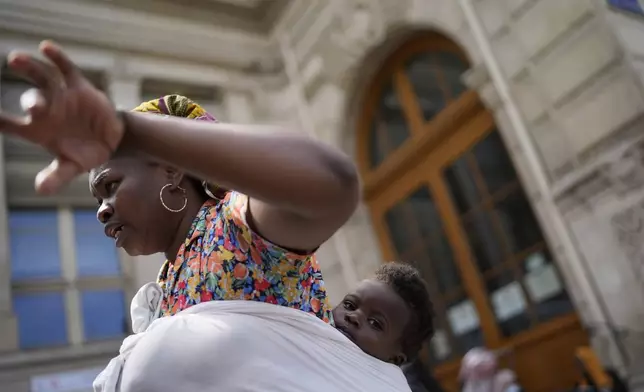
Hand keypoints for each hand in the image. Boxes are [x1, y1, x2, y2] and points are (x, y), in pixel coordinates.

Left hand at [0, 41, 123, 193]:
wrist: (110, 140)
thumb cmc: (84, 153)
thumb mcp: (71, 167)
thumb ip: (56, 176)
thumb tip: (42, 190)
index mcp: (36, 130)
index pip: (9, 124)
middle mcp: (45, 109)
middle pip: (31, 99)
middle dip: (32, 101)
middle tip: (35, 108)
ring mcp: (60, 95)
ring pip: (43, 79)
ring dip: (30, 69)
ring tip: (15, 60)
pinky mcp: (78, 86)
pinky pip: (65, 69)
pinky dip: (57, 57)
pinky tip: (45, 47)